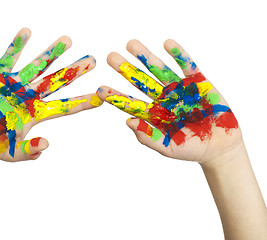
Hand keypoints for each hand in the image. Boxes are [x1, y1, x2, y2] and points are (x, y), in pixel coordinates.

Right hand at [0, 28, 101, 161]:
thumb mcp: (11, 153)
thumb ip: (28, 152)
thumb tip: (45, 146)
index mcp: (37, 114)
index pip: (64, 107)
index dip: (82, 103)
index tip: (100, 97)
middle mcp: (31, 96)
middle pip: (57, 82)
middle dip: (74, 72)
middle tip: (93, 60)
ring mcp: (15, 84)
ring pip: (38, 67)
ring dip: (52, 53)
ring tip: (68, 40)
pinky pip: (9, 58)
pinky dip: (17, 46)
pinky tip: (27, 32)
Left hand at [97, 39, 241, 163]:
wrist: (219, 147)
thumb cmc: (191, 149)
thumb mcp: (168, 147)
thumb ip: (148, 137)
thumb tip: (128, 121)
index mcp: (153, 114)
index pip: (131, 103)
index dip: (116, 96)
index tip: (100, 89)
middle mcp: (163, 98)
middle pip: (141, 82)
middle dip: (126, 70)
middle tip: (110, 57)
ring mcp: (180, 89)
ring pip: (159, 70)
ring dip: (146, 57)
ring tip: (131, 44)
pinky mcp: (198, 82)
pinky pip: (188, 66)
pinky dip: (179, 55)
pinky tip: (167, 43)